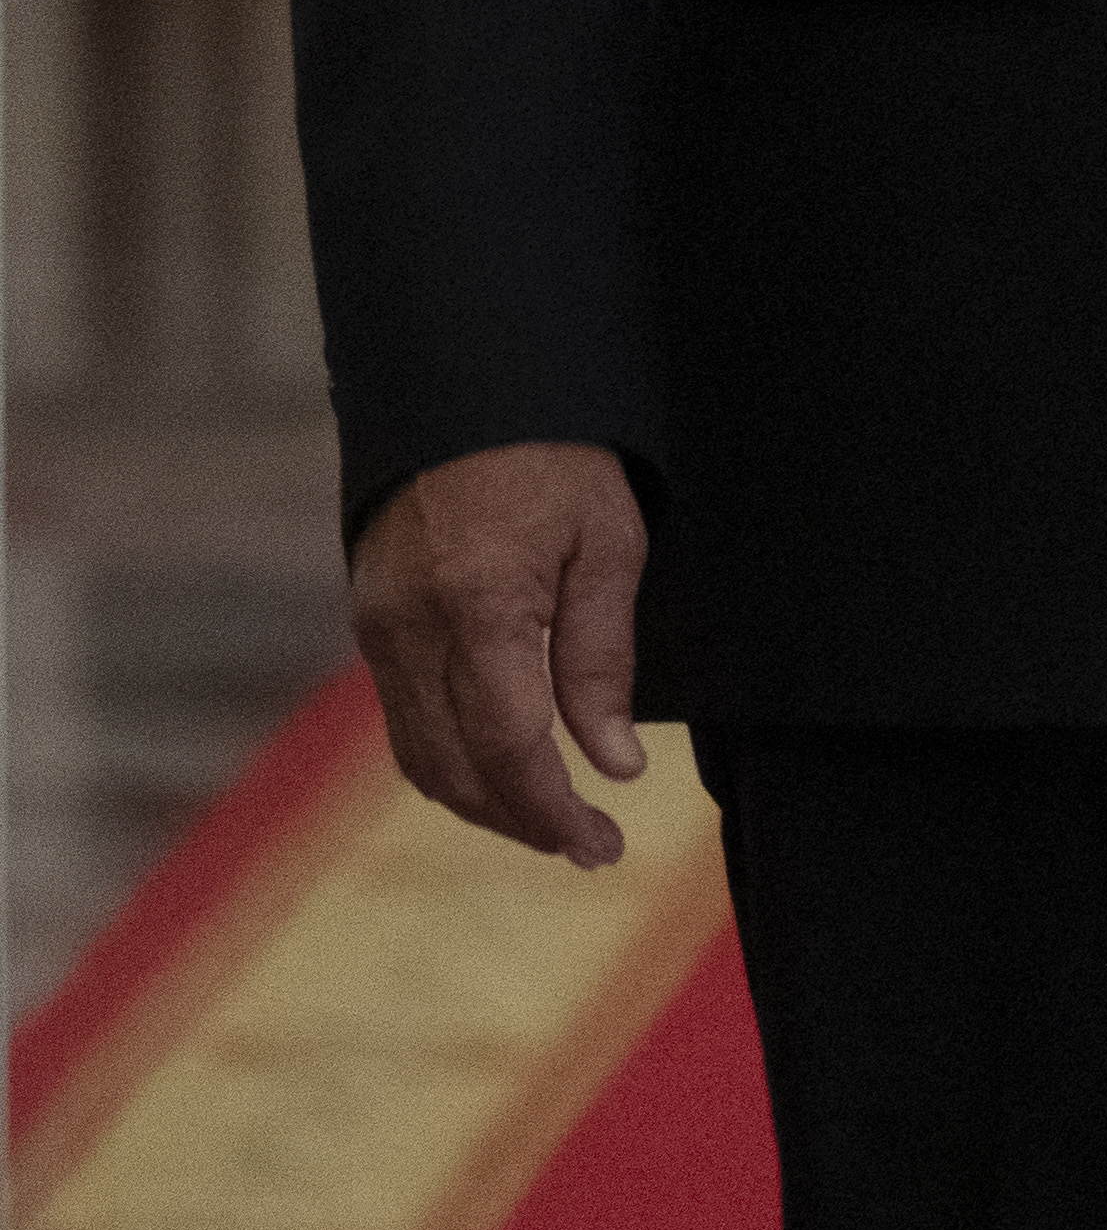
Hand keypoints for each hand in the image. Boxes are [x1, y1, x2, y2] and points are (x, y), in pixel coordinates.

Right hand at [349, 441, 648, 867]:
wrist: (468, 382)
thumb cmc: (558, 454)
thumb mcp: (610, 544)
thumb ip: (603, 660)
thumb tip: (613, 762)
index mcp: (477, 606)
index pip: (507, 747)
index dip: (552, 811)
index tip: (601, 846)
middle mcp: (409, 628)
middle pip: (452, 767)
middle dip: (519, 820)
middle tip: (588, 847)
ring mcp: (377, 626)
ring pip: (418, 753)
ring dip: (481, 800)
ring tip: (552, 821)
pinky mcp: (370, 619)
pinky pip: (403, 715)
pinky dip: (450, 757)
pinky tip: (502, 767)